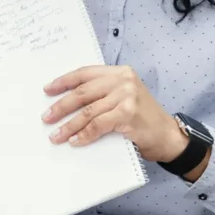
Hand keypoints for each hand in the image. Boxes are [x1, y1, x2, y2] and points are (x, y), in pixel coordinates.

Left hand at [41, 65, 188, 163]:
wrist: (169, 136)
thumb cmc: (142, 118)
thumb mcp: (123, 98)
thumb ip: (102, 94)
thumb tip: (66, 104)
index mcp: (119, 72)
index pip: (84, 73)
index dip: (63, 81)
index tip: (47, 90)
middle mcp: (123, 81)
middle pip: (83, 93)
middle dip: (61, 106)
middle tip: (46, 117)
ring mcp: (127, 97)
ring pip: (88, 111)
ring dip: (69, 125)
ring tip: (56, 135)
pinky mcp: (128, 114)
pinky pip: (98, 125)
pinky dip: (84, 134)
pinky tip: (75, 141)